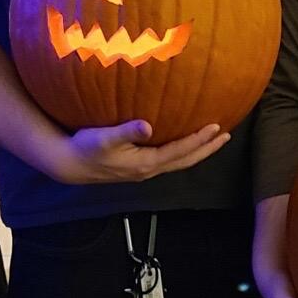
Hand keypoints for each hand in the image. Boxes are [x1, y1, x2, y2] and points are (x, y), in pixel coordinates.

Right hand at [40, 120, 230, 183]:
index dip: (199, 140)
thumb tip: (148, 126)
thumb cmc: (86, 148)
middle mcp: (149, 169)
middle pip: (186, 160)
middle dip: (207, 148)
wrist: (70, 165)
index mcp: (145, 163)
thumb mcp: (103, 138)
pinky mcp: (140, 167)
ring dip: (198, 150)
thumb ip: (126, 131)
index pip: (180, 151)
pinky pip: (170, 159)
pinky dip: (184, 151)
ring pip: (179, 161)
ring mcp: (145, 170)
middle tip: (227, 135)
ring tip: (214, 138)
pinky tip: (186, 142)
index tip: (216, 127)